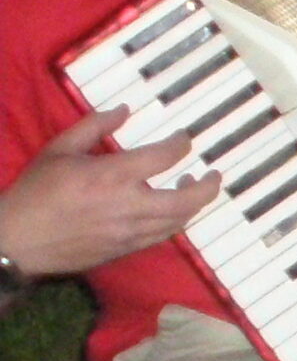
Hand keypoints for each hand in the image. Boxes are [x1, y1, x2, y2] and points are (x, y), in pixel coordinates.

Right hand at [0, 108, 219, 278]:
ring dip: (193, 204)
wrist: (15, 241)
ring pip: (179, 221)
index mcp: (113, 175)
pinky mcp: (123, 250)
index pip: (166, 156)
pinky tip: (170, 212)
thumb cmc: (34, 192)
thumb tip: (124, 109)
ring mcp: (129, 232)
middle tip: (213, 174)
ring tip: (190, 189)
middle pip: (188, 199)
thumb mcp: (59, 149)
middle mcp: (129, 206)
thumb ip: (94, 126)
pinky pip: (161, 237)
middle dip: (208, 185)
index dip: (182, 143)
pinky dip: (173, 222)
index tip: (184, 138)